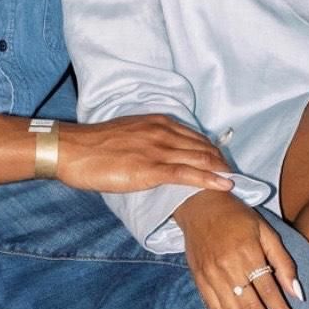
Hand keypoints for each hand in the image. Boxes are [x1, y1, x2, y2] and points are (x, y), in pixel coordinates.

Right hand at [56, 116, 235, 194]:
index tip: (221, 164)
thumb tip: (157, 155)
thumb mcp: (128, 135)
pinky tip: (225, 185)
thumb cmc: (94, 146)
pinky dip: (210, 180)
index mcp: (157, 122)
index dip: (212, 151)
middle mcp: (163, 132)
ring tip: (235, 182)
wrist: (72, 149)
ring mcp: (158, 149)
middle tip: (233, 176)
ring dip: (221, 171)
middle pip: (203, 147)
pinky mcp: (152, 168)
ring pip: (201, 159)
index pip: (195, 136)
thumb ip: (147, 142)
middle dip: (221, 162)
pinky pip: (188, 174)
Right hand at [175, 190, 305, 308]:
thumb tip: (298, 293)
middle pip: (250, 308)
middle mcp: (227, 268)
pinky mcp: (199, 282)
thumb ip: (283, 262)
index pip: (268, 291)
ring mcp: (210, 277)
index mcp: (247, 253)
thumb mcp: (267, 232)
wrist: (199, 206)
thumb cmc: (239, 218)